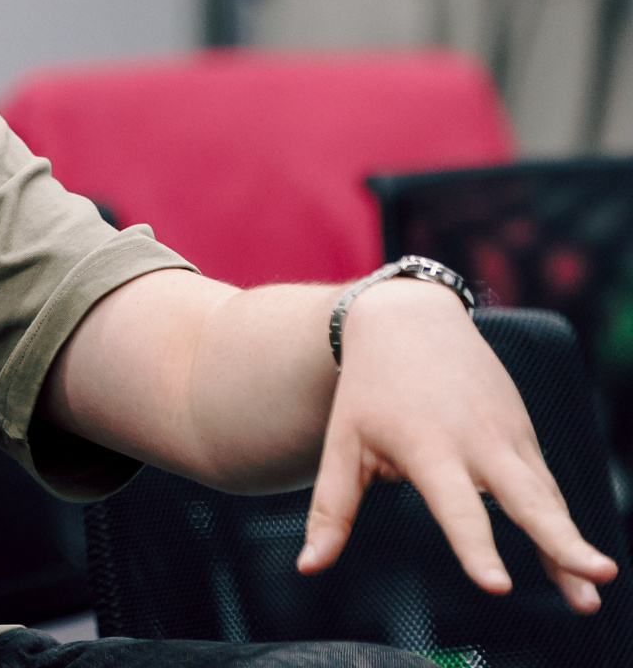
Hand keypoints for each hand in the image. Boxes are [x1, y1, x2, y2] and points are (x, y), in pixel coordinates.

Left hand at [298, 279, 618, 612]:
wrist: (409, 319)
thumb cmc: (368, 389)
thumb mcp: (342, 444)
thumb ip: (332, 508)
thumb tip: (307, 567)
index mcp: (430, 449)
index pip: (457, 510)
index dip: (476, 549)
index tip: (499, 588)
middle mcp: (479, 443)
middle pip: (528, 501)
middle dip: (562, 541)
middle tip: (597, 575)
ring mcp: (509, 436)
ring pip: (548, 498)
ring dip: (574, 543)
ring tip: (597, 582)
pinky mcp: (524, 433)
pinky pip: (548, 487)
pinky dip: (563, 522)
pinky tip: (578, 563)